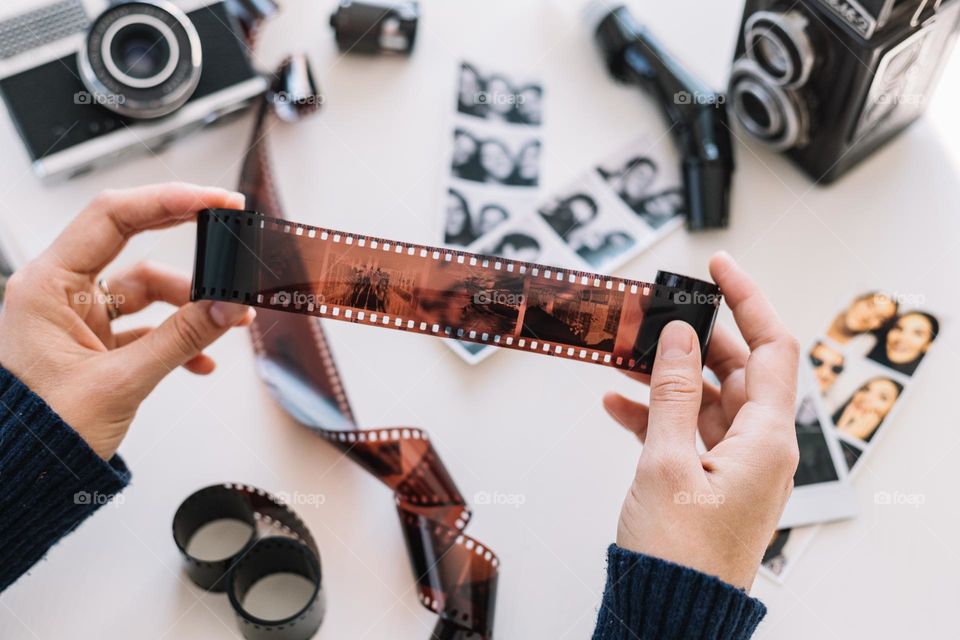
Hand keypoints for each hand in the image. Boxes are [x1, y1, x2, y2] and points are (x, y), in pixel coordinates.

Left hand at [0, 183, 254, 459]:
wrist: (18, 479)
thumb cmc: (38, 432)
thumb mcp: (119, 382)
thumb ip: (180, 339)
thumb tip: (226, 307)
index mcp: (46, 285)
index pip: (111, 217)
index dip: (168, 201)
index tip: (213, 201)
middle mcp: (59, 292)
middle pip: (133, 244)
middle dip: (186, 243)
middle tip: (227, 230)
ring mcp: (78, 317)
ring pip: (147, 291)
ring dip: (190, 306)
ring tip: (225, 324)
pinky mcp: (94, 342)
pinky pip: (146, 326)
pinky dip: (176, 339)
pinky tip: (200, 361)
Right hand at [602, 252, 799, 589]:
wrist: (670, 613)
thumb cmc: (678, 554)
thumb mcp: (666, 462)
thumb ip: (673, 392)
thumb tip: (679, 336)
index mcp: (767, 439)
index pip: (773, 347)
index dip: (747, 300)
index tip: (718, 267)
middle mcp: (759, 447)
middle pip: (736, 368)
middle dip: (693, 338)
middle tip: (655, 314)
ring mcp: (733, 463)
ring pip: (705, 397)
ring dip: (666, 376)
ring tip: (625, 355)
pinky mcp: (708, 478)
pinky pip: (686, 430)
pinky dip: (654, 413)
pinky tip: (617, 403)